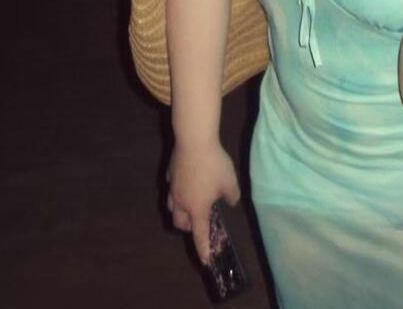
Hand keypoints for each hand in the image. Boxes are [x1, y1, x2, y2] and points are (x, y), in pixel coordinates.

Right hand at [166, 141, 240, 265]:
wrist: (194, 141)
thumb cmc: (214, 164)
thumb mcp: (230, 181)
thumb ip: (232, 195)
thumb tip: (231, 201)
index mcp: (198, 208)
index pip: (199, 234)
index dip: (203, 248)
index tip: (205, 260)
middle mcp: (182, 202)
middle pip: (180, 222)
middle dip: (188, 226)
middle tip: (198, 222)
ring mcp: (173, 188)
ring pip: (172, 207)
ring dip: (180, 211)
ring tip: (189, 204)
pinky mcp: (170, 173)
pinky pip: (172, 187)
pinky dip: (178, 189)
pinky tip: (185, 180)